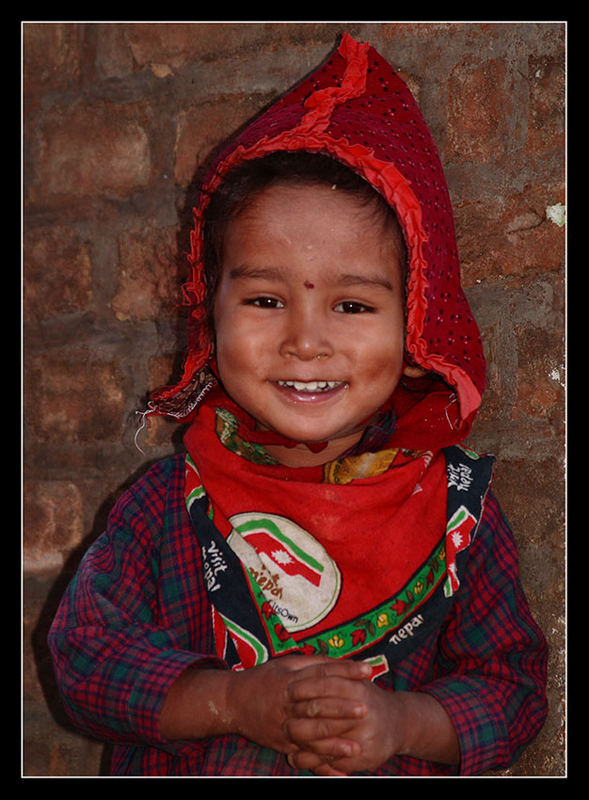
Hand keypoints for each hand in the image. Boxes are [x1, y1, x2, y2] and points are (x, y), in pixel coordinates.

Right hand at [227, 655, 371, 759]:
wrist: (231, 702)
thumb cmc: (262, 679)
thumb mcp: (285, 664)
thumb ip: (312, 663)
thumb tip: (340, 662)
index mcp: (291, 680)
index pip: (323, 673)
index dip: (346, 670)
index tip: (368, 670)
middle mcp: (288, 703)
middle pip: (318, 705)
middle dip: (342, 708)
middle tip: (366, 708)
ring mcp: (284, 726)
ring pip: (310, 735)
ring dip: (334, 743)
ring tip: (357, 746)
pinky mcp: (283, 744)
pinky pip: (304, 755)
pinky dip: (322, 764)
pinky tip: (340, 770)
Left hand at [284, 668, 460, 774]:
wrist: (399, 723)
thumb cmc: (368, 698)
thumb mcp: (355, 679)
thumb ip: (332, 672)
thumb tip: (297, 670)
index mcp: (358, 689)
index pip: (324, 684)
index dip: (303, 687)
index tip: (286, 690)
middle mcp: (362, 712)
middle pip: (321, 713)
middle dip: (299, 716)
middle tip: (282, 718)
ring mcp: (363, 736)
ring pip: (324, 741)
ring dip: (302, 742)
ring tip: (286, 741)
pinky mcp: (364, 757)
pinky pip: (332, 761)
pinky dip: (312, 761)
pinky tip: (297, 757)